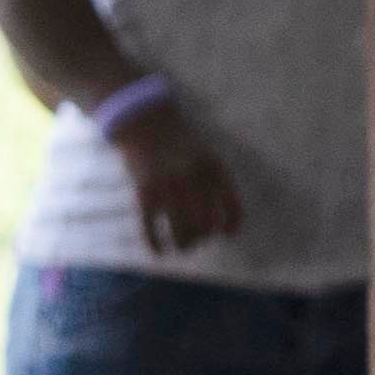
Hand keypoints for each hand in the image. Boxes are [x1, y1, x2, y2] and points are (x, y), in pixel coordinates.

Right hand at [98, 75, 239, 253]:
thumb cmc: (177, 140)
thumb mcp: (205, 153)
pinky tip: (159, 252)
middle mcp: (194, 180)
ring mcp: (169, 187)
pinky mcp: (144, 192)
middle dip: (204, 236)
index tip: (228, 235)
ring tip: (182, 247)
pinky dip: (156, 243)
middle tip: (199, 239)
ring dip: (184, 244)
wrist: (142, 122)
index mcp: (214, 169)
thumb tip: (222, 216)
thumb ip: (215, 180)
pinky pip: (151, 226)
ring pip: (182, 229)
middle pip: (206, 223)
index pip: (231, 205)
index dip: (231, 225)